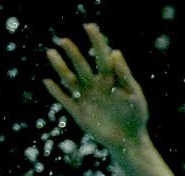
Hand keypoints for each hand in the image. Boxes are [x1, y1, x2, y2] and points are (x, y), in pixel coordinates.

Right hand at [43, 24, 148, 152]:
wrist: (130, 140)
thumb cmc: (136, 116)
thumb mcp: (134, 95)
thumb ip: (124, 75)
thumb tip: (115, 52)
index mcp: (110, 80)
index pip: (101, 57)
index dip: (96, 42)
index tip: (89, 26)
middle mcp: (95, 86)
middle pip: (81, 66)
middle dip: (73, 53)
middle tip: (63, 40)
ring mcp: (86, 98)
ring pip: (70, 80)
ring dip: (60, 67)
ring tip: (51, 53)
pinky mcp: (79, 113)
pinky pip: (65, 100)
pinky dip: (56, 92)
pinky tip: (48, 81)